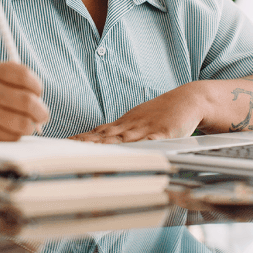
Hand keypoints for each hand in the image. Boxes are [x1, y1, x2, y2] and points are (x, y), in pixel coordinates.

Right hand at [0, 61, 47, 140]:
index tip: (38, 93)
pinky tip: (10, 130)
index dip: (37, 86)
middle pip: (27, 102)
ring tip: (28, 124)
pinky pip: (11, 137)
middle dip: (41, 111)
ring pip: (22, 123)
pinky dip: (16, 135)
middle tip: (43, 115)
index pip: (24, 76)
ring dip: (30, 126)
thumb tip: (41, 99)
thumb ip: (15, 78)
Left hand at [69, 85, 208, 142]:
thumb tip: (97, 138)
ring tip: (92, 153)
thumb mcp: (136, 122)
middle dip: (88, 145)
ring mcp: (146, 129)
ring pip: (123, 139)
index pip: (97, 134)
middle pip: (105, 137)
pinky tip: (133, 151)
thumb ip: (119, 132)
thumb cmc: (162, 113)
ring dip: (106, 146)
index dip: (81, 140)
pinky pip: (151, 141)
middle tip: (70, 151)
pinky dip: (141, 146)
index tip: (64, 146)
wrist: (187, 100)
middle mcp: (131, 126)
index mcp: (124, 125)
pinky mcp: (164, 133)